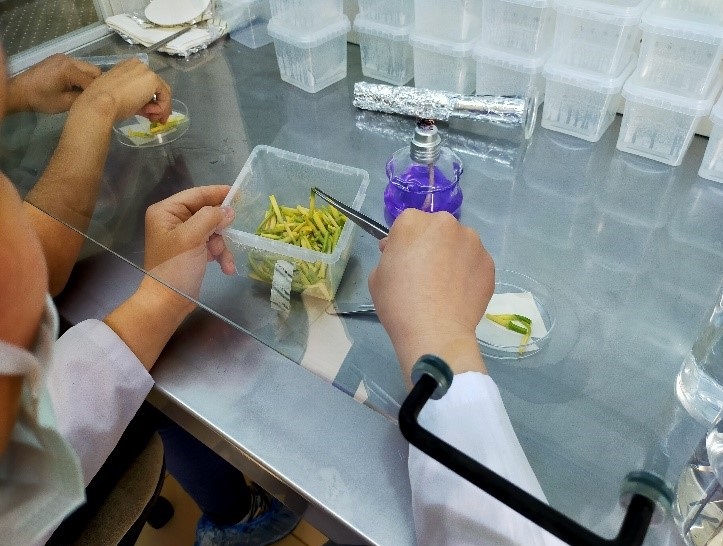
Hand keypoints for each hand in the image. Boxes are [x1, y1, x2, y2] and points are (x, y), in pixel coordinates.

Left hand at [7, 54, 100, 113]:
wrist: (20, 90)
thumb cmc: (41, 99)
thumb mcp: (65, 103)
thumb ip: (83, 97)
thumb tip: (95, 96)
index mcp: (69, 69)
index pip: (93, 81)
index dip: (95, 92)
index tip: (95, 102)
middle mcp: (68, 59)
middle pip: (94, 70)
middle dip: (94, 84)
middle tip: (89, 96)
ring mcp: (63, 57)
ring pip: (87, 67)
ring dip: (87, 79)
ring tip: (80, 91)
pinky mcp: (59, 59)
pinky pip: (78, 66)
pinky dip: (80, 75)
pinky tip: (73, 85)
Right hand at [70, 58, 171, 123]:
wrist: (101, 103)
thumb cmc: (105, 102)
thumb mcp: (122, 96)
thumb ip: (136, 98)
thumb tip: (146, 107)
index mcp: (128, 66)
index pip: (145, 83)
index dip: (149, 99)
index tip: (148, 113)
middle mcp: (138, 65)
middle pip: (156, 87)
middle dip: (158, 104)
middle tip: (155, 119)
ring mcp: (146, 71)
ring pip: (162, 92)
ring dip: (159, 108)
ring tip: (151, 119)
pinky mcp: (153, 80)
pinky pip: (165, 96)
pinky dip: (161, 108)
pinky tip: (151, 114)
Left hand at [142, 185, 235, 313]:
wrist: (168, 302)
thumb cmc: (175, 266)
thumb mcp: (192, 237)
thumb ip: (211, 217)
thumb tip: (229, 210)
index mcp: (166, 211)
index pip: (196, 195)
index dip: (217, 193)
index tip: (238, 192)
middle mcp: (173, 220)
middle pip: (206, 213)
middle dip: (219, 227)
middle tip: (231, 232)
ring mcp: (183, 236)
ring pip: (213, 230)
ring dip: (222, 245)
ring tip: (223, 259)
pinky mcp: (192, 250)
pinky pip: (212, 245)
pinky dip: (220, 255)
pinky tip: (226, 268)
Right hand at [368, 210, 493, 383]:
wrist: (435, 331)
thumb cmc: (398, 303)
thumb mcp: (377, 276)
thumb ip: (391, 256)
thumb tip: (403, 255)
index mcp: (412, 222)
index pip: (407, 224)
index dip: (403, 242)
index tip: (402, 261)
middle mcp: (445, 223)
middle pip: (436, 229)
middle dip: (431, 244)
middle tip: (425, 273)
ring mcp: (472, 241)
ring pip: (459, 243)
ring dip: (452, 255)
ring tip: (446, 285)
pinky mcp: (489, 262)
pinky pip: (474, 262)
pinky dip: (468, 272)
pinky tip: (460, 293)